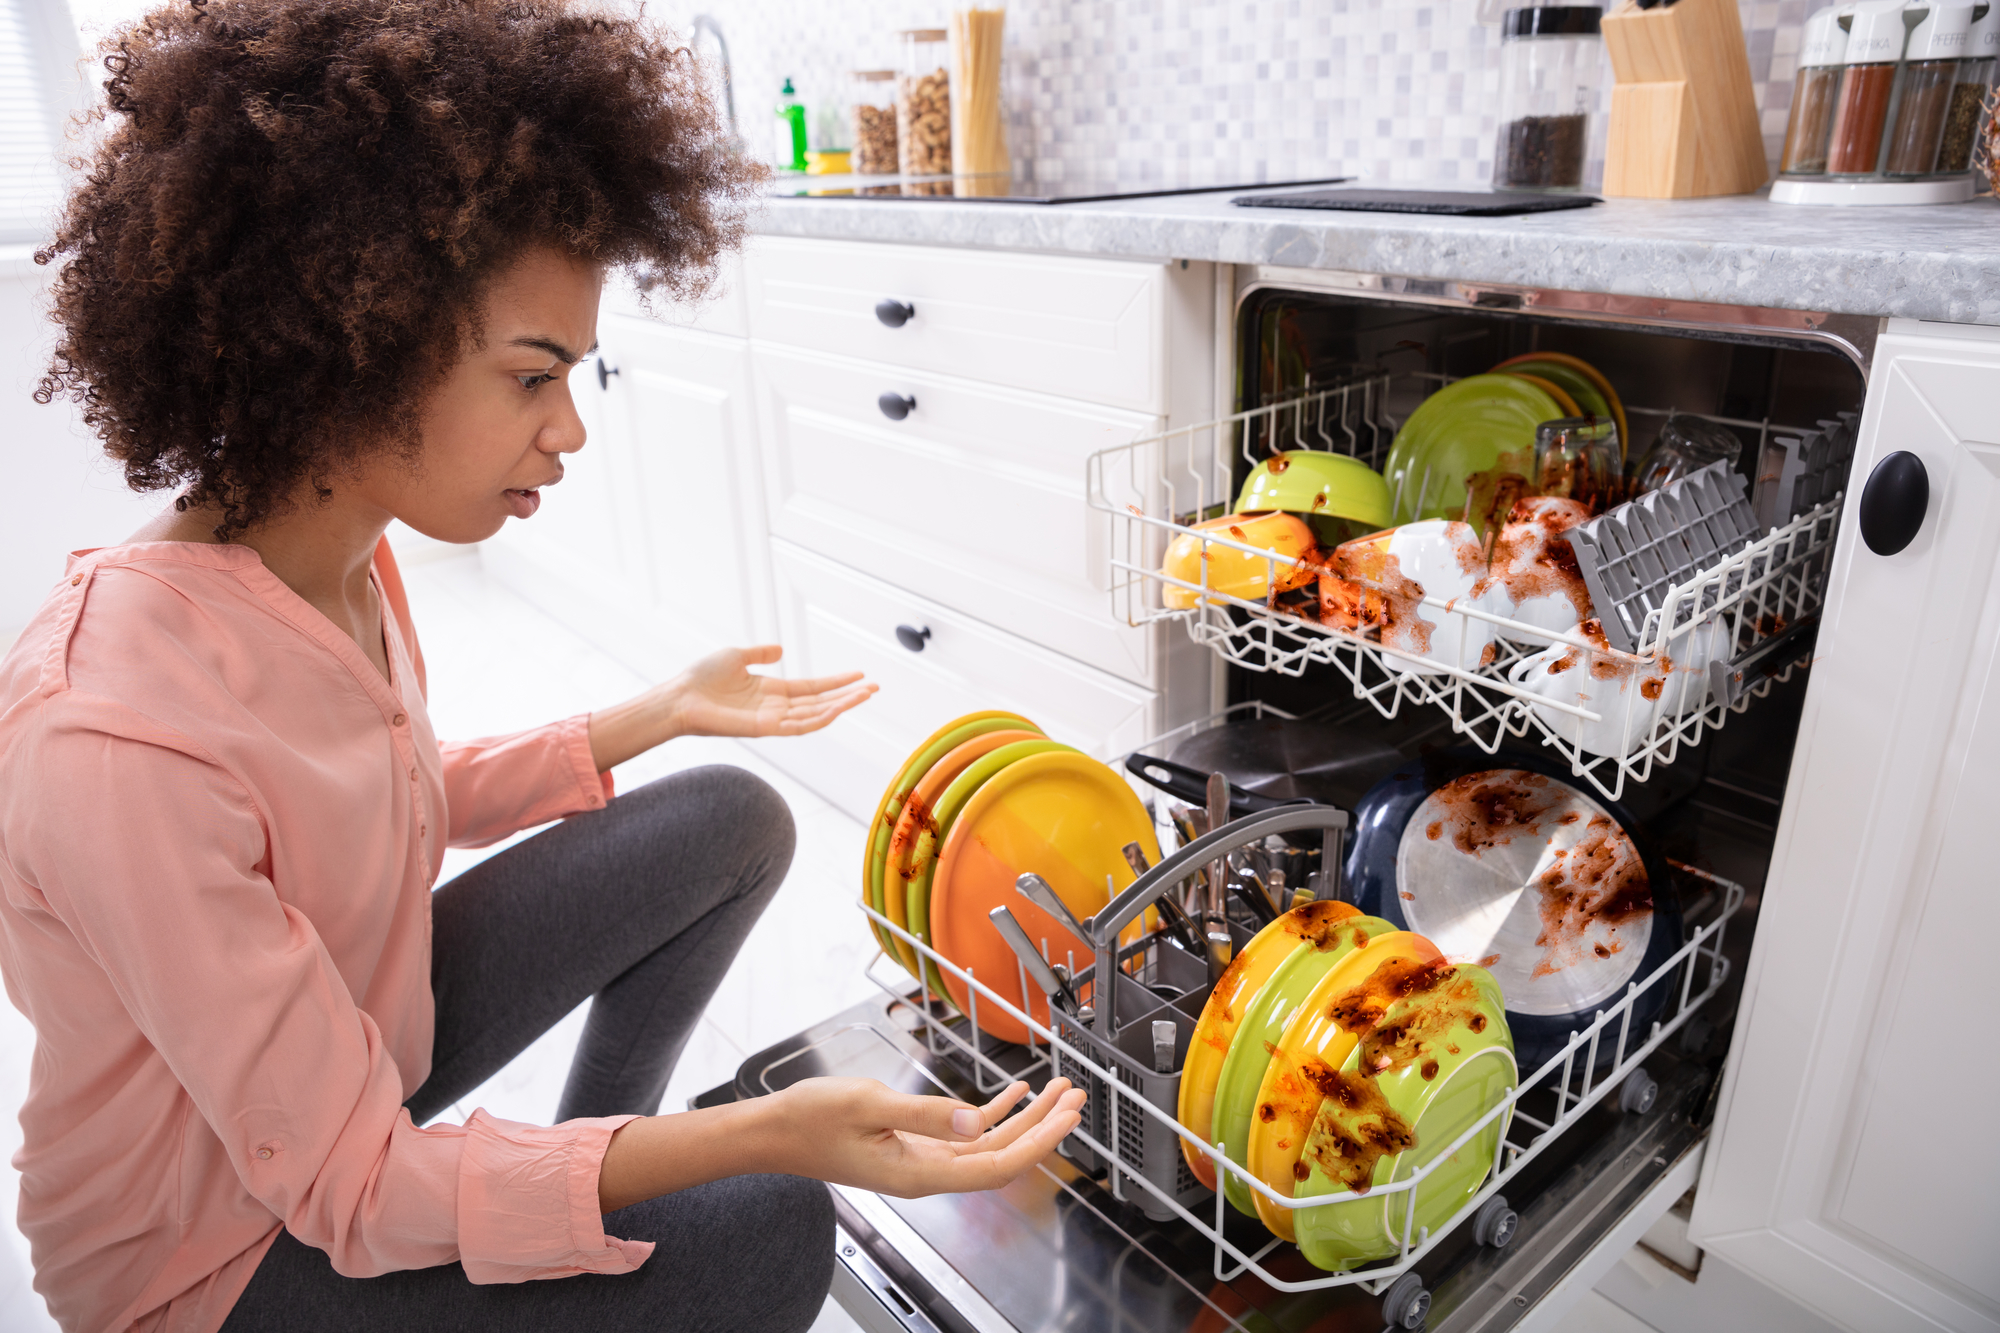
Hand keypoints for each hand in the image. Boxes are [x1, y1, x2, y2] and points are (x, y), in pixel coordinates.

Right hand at [594, 1076, 1086, 1210]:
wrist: (773, 1131)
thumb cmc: (810, 1118)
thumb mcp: (869, 1104)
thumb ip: (927, 1113)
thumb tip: (978, 1119)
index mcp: (920, 1172)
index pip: (996, 1166)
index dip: (1038, 1143)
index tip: (1067, 1118)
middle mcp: (927, 1173)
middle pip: (1001, 1157)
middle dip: (1044, 1127)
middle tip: (1076, 1098)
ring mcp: (921, 1160)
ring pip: (988, 1144)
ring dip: (1025, 1119)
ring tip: (1056, 1092)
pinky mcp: (913, 1145)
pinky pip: (964, 1135)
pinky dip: (993, 1114)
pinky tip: (1013, 1094)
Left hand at [669, 644, 875, 740]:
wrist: (679, 697)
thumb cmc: (701, 679)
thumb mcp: (736, 656)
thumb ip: (761, 653)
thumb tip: (782, 648)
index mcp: (772, 691)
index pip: (813, 688)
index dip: (837, 682)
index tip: (860, 676)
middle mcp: (776, 708)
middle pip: (821, 703)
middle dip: (848, 697)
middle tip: (875, 687)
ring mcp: (771, 720)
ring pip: (815, 716)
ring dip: (842, 707)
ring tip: (865, 695)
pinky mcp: (763, 729)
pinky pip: (797, 727)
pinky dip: (819, 719)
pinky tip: (837, 710)